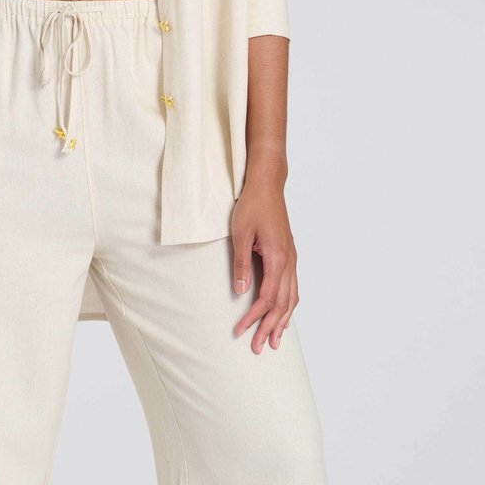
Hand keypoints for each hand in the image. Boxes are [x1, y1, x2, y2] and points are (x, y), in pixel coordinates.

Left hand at [230, 180, 297, 353]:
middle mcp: (289, 262)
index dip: (254, 317)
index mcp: (277, 258)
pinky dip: (289, 305)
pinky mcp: (289, 255)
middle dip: (270, 327)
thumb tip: (240, 291)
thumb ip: (240, 263)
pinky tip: (285, 314)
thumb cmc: (252, 206)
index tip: (241, 331)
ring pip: (292, 298)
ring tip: (274, 341)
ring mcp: (292, 259)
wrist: (267, 185)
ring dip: (282, 321)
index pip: (267, 298)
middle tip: (258, 348)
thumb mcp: (240, 233)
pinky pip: (293, 287)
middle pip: (282, 304)